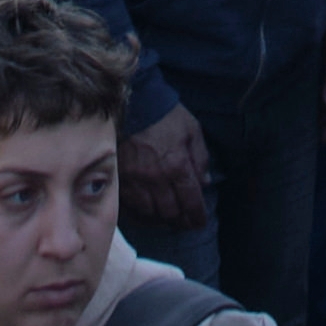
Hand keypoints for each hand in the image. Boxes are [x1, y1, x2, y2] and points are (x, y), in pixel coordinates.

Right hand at [117, 105, 210, 237]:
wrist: (135, 101)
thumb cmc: (166, 115)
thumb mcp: (192, 131)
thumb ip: (201, 158)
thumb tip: (205, 183)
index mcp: (177, 165)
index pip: (191, 201)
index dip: (197, 216)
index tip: (199, 222)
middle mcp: (156, 177)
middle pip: (170, 212)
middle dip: (180, 221)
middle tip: (185, 223)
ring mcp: (135, 179)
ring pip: (149, 213)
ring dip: (161, 219)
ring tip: (167, 219)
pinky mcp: (120, 177)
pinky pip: (130, 205)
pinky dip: (140, 213)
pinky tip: (147, 213)